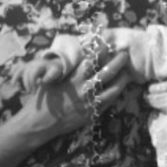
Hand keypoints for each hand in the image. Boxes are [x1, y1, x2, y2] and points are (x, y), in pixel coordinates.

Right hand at [17, 51, 131, 143]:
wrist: (39, 123)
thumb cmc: (42, 98)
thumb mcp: (49, 78)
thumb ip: (61, 67)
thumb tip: (70, 56)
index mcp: (74, 78)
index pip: (92, 60)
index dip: (102, 51)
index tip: (109, 43)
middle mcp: (84, 89)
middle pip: (107, 72)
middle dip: (118, 62)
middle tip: (125, 54)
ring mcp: (89, 103)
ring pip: (113, 89)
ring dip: (122, 79)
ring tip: (128, 72)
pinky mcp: (91, 114)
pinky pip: (108, 103)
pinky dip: (115, 94)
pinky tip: (119, 89)